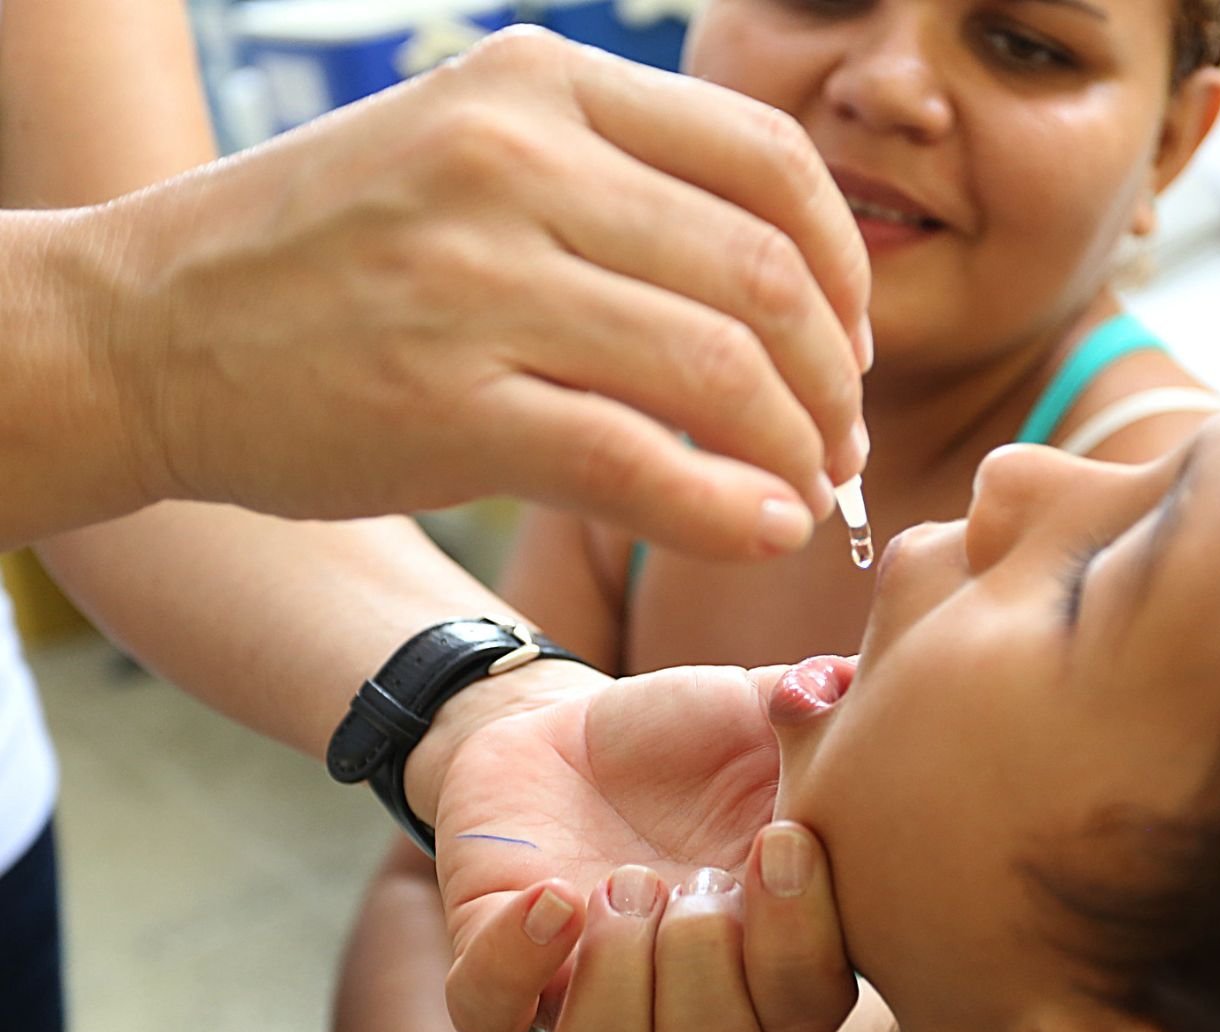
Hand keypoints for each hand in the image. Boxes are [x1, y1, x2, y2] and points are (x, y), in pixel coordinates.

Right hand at [88, 27, 870, 555]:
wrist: (142, 328)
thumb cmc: (325, 255)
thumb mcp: (465, 157)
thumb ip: (611, 189)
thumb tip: (778, 284)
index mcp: (537, 85)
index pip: (768, 162)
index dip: (843, 265)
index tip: (849, 341)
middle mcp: (513, 162)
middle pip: (763, 272)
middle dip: (833, 378)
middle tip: (838, 439)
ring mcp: (475, 282)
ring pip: (719, 369)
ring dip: (796, 449)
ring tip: (805, 492)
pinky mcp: (443, 406)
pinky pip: (638, 461)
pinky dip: (728, 507)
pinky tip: (764, 528)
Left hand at [411, 661, 851, 1031]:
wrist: (572, 725)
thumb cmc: (692, 734)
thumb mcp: (768, 708)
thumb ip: (832, 711)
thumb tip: (862, 684)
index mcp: (770, 946)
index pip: (809, 1011)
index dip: (799, 950)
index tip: (777, 840)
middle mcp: (687, 994)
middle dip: (705, 980)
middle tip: (688, 880)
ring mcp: (587, 991)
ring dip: (618, 995)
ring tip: (617, 889)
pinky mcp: (498, 965)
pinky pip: (492, 1015)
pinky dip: (514, 968)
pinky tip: (548, 894)